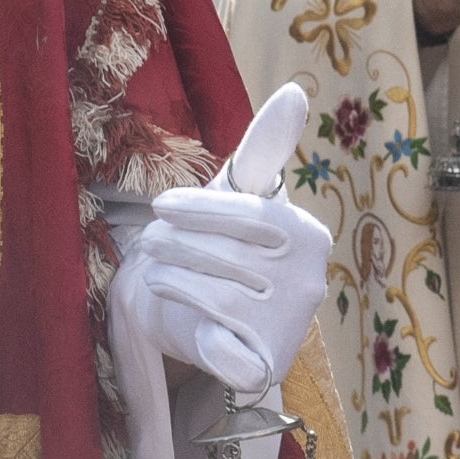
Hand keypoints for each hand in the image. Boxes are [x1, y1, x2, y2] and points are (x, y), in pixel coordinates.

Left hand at [112, 84, 334, 392]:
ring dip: (175, 281)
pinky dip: (209, 345)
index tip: (160, 206)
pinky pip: (227, 354)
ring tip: (158, 271)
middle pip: (227, 256)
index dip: (201, 209)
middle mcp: (307, 283)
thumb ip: (264, 148)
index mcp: (308, 235)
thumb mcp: (242, 196)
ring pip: (212, 297)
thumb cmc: (233, 246)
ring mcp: (287, 328)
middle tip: (151, 242)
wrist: (227, 325)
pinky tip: (193, 328)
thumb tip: (294, 91)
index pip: (250, 215)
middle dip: (180, 246)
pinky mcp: (262, 366)